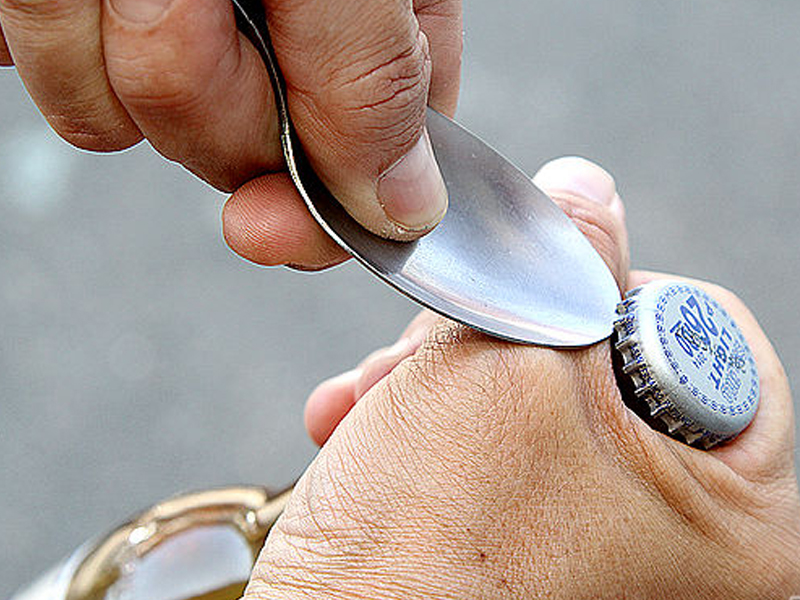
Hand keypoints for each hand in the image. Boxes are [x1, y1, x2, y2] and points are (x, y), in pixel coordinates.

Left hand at [0, 0, 460, 268]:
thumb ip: (377, 69)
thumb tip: (410, 207)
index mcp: (360, 5)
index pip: (375, 149)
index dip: (326, 204)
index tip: (276, 227)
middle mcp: (275, 20)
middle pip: (246, 145)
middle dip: (210, 97)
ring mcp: (170, 19)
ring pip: (140, 122)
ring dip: (111, 51)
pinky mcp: (76, 17)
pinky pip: (63, 82)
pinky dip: (51, 37)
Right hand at [245, 158, 799, 598]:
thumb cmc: (420, 560)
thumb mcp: (505, 369)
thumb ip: (565, 260)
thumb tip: (588, 186)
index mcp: (736, 520)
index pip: (700, 326)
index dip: (597, 288)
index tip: (518, 299)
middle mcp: (684, 547)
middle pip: (604, 360)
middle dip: (497, 337)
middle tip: (422, 354)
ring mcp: (605, 554)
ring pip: (531, 397)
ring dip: (443, 377)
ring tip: (375, 403)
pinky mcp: (529, 553)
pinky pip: (491, 449)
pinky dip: (426, 425)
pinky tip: (368, 433)